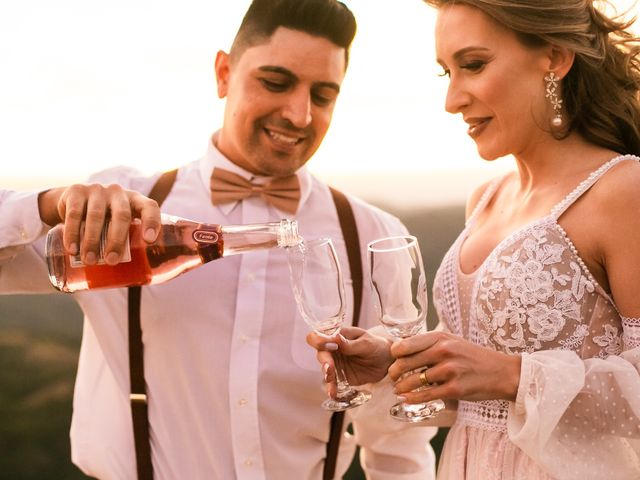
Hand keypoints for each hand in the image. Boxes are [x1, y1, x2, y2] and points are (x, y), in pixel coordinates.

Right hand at [38, 183, 160, 264]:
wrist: (74, 200)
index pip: (150, 207)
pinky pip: (74, 213)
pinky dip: (72, 233)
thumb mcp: (120, 224)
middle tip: (111, 261)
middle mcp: (118, 193)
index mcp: (136, 201)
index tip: (149, 241)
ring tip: (90, 261)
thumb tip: (137, 278)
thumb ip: (129, 242)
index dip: (152, 222)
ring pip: (96, 216)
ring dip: (92, 241)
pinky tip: (72, 249)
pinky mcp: (76, 192)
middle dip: (117, 240)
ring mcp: (97, 190)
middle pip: (122, 215)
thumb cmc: (106, 219)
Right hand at [307, 326, 392, 397]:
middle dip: (324, 361)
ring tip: (331, 383)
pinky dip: (332, 388)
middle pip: (321, 354)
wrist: (386, 362)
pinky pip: (333, 383)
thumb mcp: (366, 343)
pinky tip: (333, 394)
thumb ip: (350, 344)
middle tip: (331, 368)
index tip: (325, 345)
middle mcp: (333, 350)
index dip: (317, 340)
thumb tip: (335, 337)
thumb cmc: (376, 346)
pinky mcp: (340, 378)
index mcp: (337, 336)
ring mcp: (336, 364)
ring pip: (325, 370)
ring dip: (327, 376)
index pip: (319, 336)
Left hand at [389, 331, 520, 403]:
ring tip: (397, 389)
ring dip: (401, 387)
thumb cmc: (474, 357)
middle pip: (406, 362)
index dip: (395, 353)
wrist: (502, 373)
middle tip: (392, 377)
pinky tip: (405, 399)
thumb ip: (431, 344)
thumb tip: (403, 349)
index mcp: (441, 337)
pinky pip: (426, 395)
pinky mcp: (454, 389)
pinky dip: (412, 398)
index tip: (393, 359)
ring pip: (414, 380)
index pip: (406, 344)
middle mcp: (443, 351)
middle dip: (394, 372)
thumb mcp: (453, 341)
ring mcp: (449, 370)